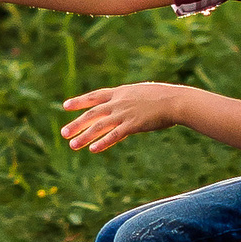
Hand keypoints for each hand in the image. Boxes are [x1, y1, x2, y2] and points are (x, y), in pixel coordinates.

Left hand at [61, 83, 184, 152]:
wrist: (176, 100)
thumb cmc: (164, 96)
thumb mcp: (142, 92)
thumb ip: (131, 98)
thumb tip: (127, 102)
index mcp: (120, 92)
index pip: (95, 96)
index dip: (80, 101)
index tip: (65, 106)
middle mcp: (118, 102)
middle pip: (92, 114)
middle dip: (77, 124)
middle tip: (64, 133)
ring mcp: (125, 113)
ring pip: (99, 126)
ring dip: (85, 136)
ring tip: (73, 145)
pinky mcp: (133, 125)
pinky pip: (115, 135)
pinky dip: (103, 142)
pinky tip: (93, 149)